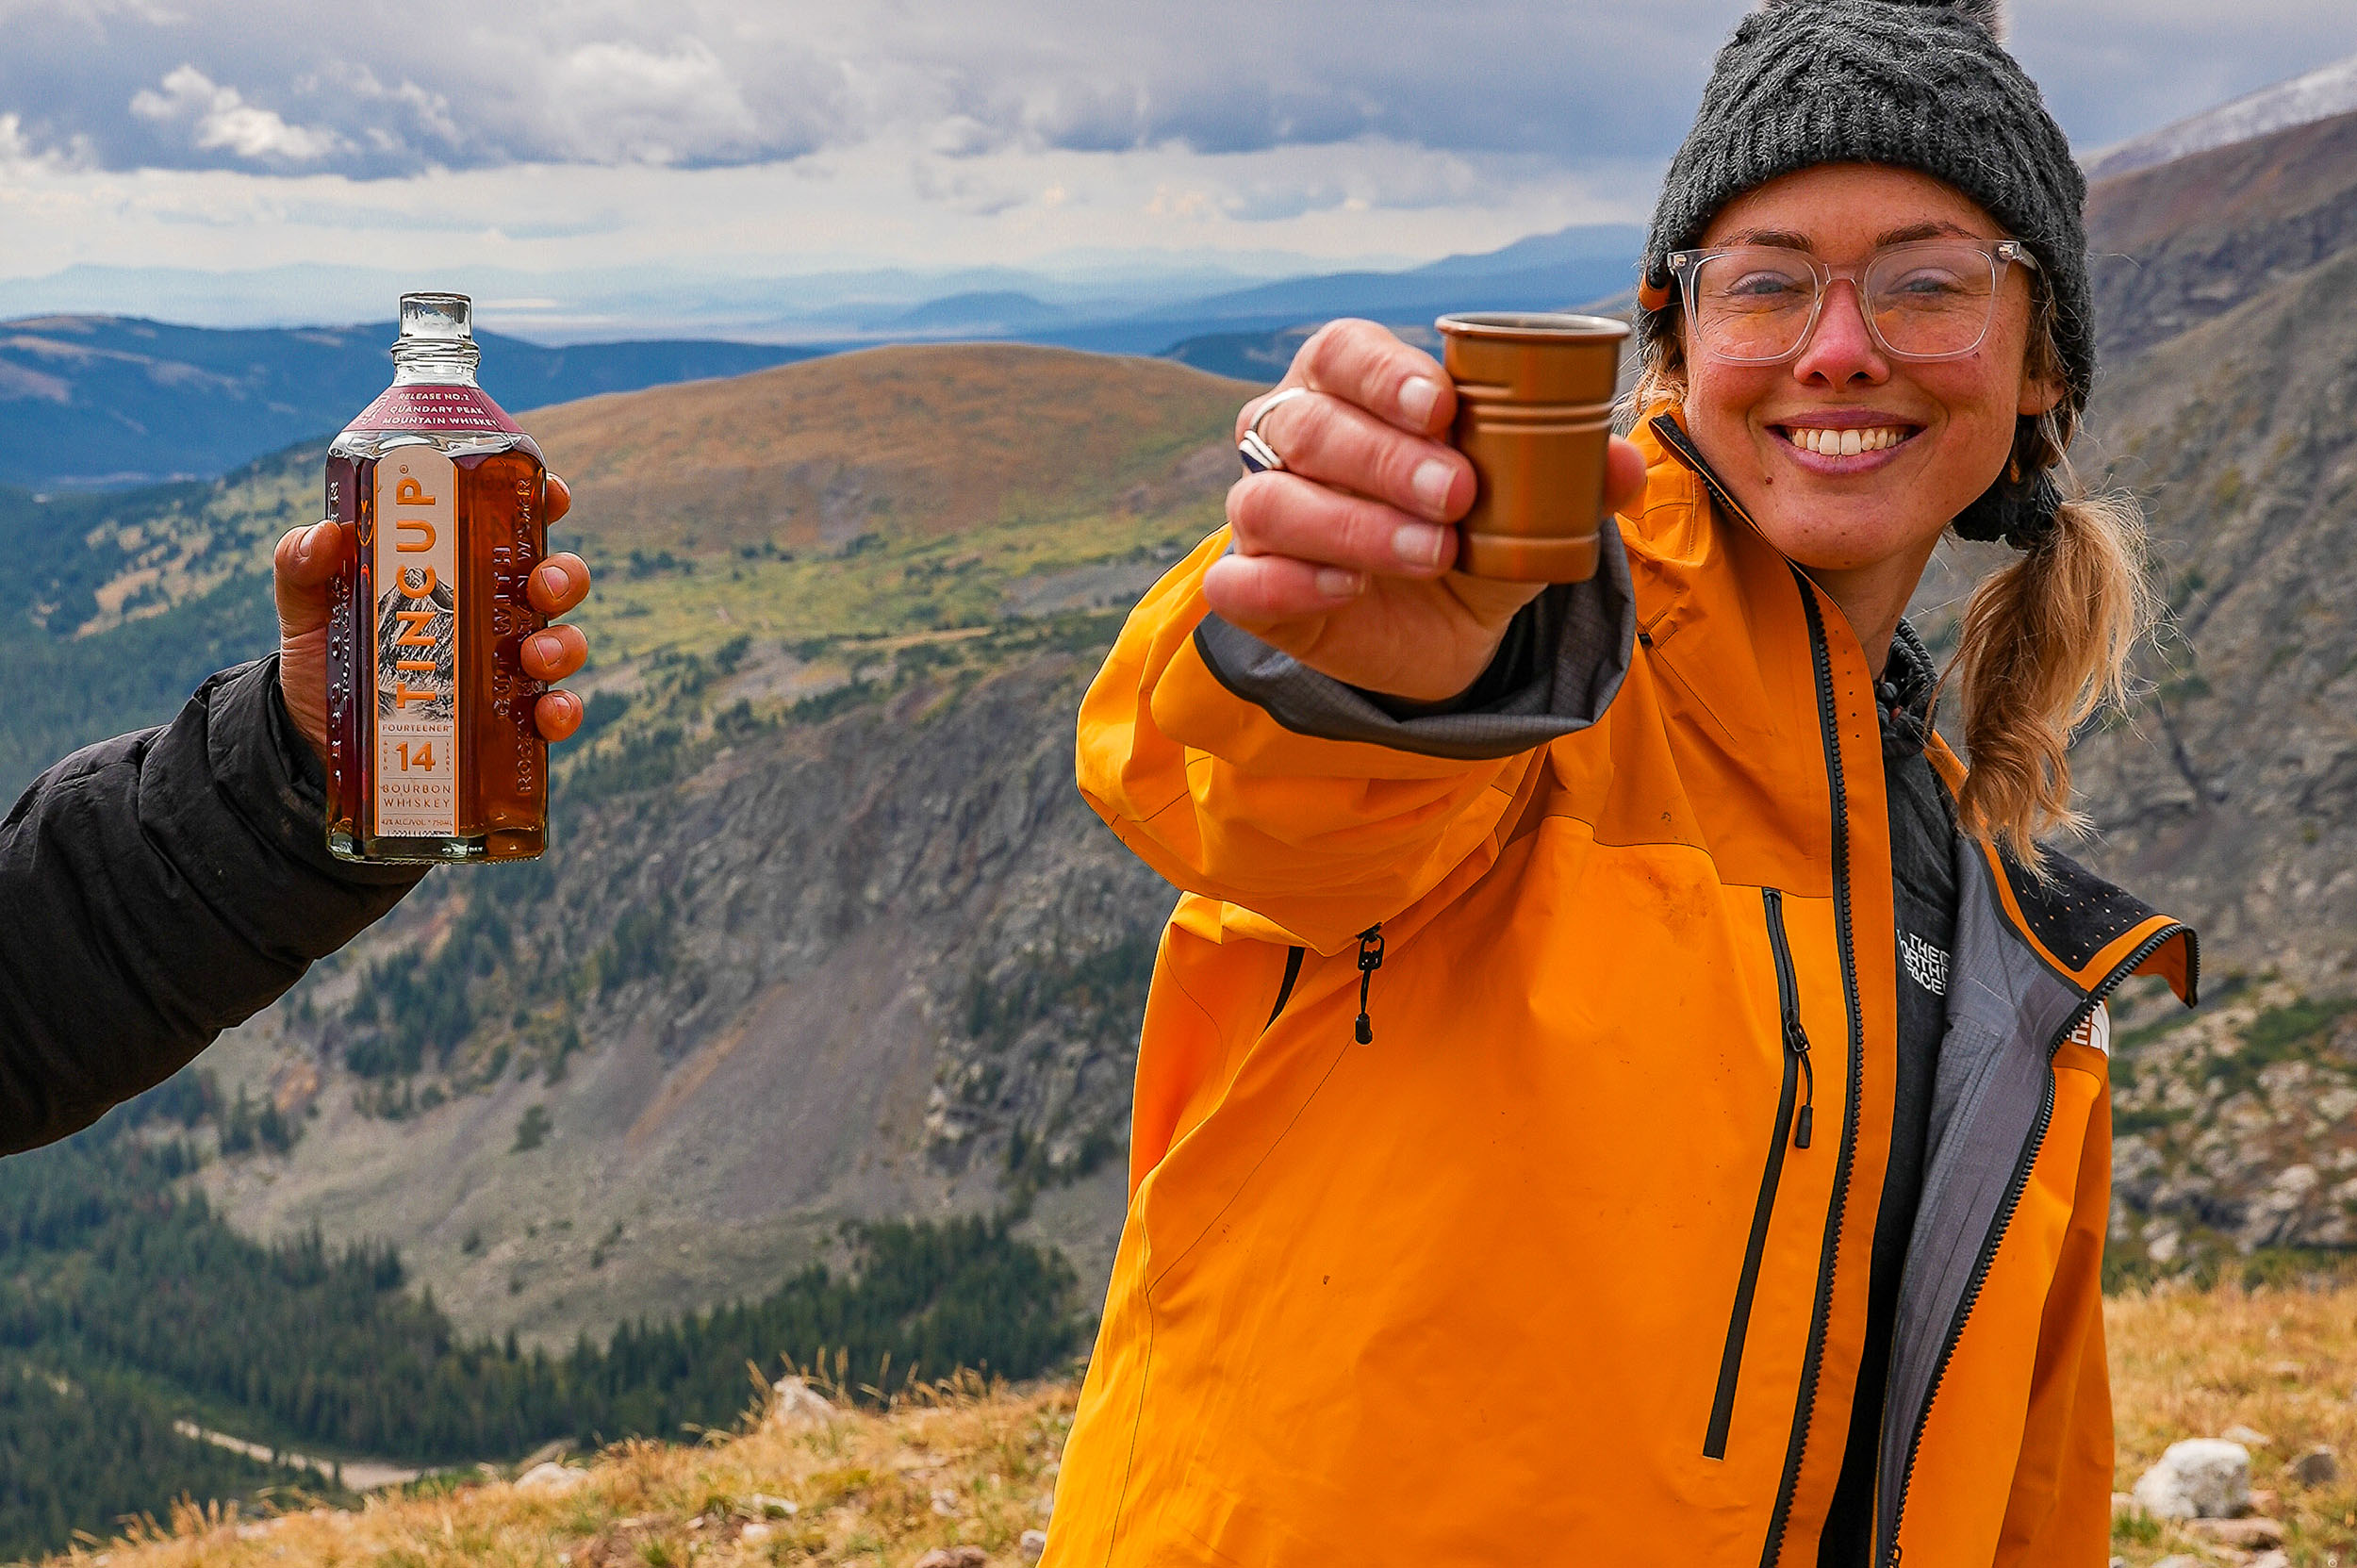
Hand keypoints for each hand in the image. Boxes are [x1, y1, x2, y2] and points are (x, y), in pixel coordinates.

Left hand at [274, 473, 594, 759]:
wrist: (314, 737)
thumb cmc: (324, 656)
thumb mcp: (306, 606)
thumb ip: (302, 565)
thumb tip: (326, 535)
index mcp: (456, 569)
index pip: (511, 524)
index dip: (543, 502)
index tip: (553, 496)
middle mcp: (491, 612)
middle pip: (555, 579)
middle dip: (564, 576)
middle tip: (540, 587)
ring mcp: (506, 665)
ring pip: (565, 642)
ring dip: (563, 645)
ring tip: (534, 657)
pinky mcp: (508, 718)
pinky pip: (554, 711)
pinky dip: (563, 711)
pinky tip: (547, 714)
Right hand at [1210, 319, 1648, 701]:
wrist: (1447, 630)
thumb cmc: (1476, 531)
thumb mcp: (1532, 504)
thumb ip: (1574, 476)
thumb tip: (1625, 462)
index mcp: (1348, 386)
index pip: (1343, 353)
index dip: (1384, 375)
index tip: (1443, 407)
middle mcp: (1288, 438)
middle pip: (1306, 425)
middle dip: (1384, 459)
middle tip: (1458, 495)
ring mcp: (1260, 512)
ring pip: (1268, 500)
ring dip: (1352, 526)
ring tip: (1432, 553)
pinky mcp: (1249, 587)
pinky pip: (1236, 581)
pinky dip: (1286, 583)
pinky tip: (1347, 589)